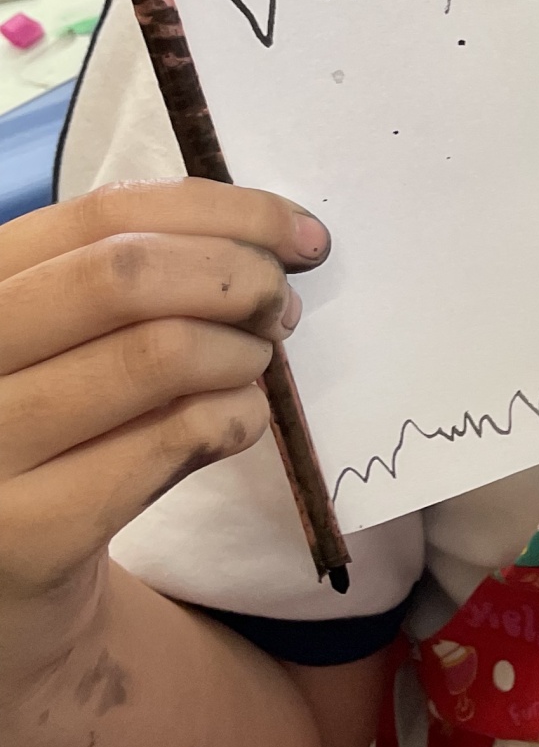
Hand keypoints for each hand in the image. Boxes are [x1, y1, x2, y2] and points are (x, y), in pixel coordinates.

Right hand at [0, 183, 326, 618]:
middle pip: (123, 277)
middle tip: (283, 309)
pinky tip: (241, 420)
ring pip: (154, 354)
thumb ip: (133, 278)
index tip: (303, 234)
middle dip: (237, 278)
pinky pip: (169, 441)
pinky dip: (235, 417)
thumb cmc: (50, 432)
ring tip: (254, 366)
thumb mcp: (62, 340)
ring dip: (240, 353)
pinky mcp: (26, 534)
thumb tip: (273, 238)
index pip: (101, 216)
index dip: (221, 212)